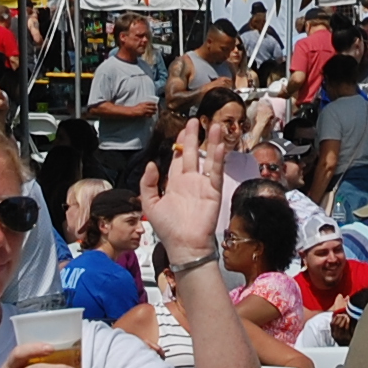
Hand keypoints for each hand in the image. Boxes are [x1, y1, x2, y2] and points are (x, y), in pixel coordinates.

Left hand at [142, 116, 224, 264]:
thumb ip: (148, 184)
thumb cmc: (168, 229)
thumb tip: (151, 164)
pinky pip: (216, 171)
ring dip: (210, 142)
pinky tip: (219, 145)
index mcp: (175, 184)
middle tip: (194, 122)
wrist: (185, 245)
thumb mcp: (150, 204)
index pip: (178, 159)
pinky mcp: (213, 191)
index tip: (182, 130)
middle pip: (192, 154)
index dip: (180, 144)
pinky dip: (218, 158)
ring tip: (213, 126)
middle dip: (193, 137)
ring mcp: (203, 185)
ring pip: (207, 158)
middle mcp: (190, 181)